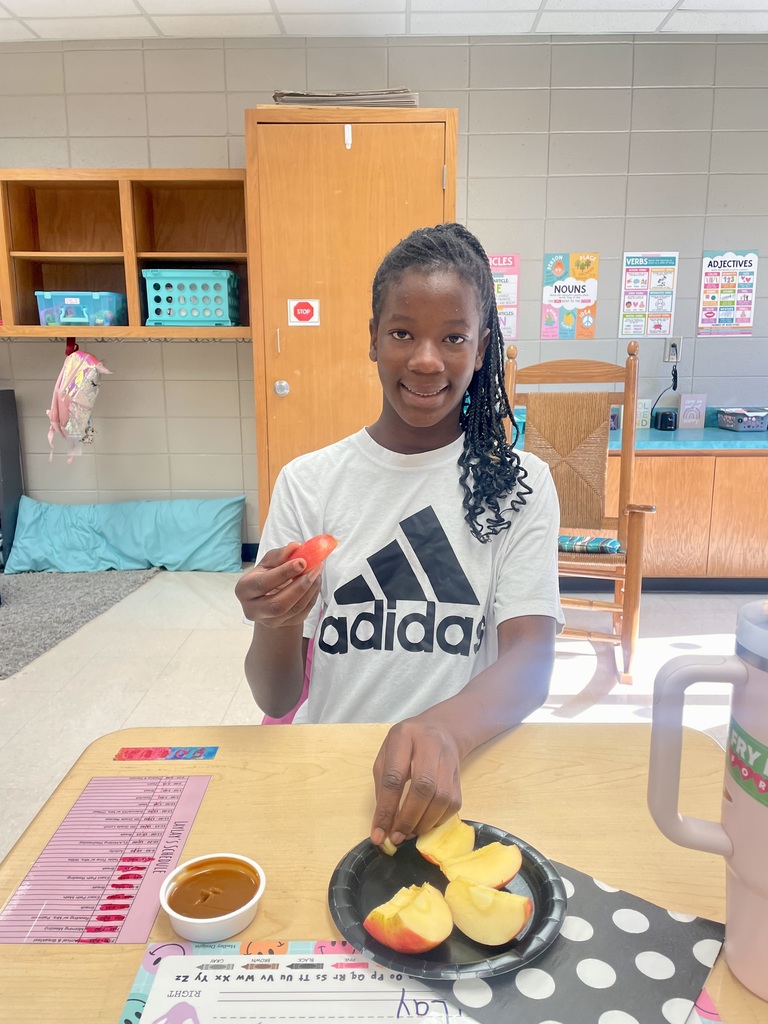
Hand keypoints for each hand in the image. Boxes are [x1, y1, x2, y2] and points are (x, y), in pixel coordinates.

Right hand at [235, 543, 321, 628]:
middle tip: (314, 568)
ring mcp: (270, 621)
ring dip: (310, 590)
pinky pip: (303, 612)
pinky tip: (316, 582)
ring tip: (317, 572)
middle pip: (278, 604)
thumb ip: (280, 555)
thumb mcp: (269, 562)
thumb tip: (294, 547)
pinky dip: (313, 596)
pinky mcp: (285, 624)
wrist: (270, 596)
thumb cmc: (267, 575)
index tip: (302, 561)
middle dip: (299, 586)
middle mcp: (253, 609)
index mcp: (244, 590)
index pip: (263, 583)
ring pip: (294, 609)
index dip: (283, 573)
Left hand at [370, 719, 461, 848]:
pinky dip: (438, 820)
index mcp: (403, 737)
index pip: (394, 777)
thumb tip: (383, 824)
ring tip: (409, 833)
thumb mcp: (386, 754)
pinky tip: (425, 824)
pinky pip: (453, 804)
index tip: (378, 834)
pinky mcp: (459, 775)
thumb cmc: (406, 744)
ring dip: (424, 823)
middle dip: (408, 818)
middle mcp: (430, 745)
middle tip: (397, 836)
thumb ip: (382, 786)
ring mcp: (448, 759)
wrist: (442, 729)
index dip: (386, 809)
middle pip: (423, 787)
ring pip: (441, 797)